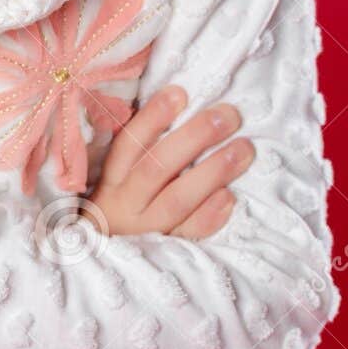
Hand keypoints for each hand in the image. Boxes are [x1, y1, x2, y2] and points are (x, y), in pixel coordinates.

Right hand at [83, 84, 254, 240]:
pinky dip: (209, 215)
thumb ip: (142, 146)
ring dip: (212, 172)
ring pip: (177, 199)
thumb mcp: (118, 175)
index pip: (129, 142)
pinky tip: (229, 196)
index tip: (180, 93)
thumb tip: (181, 101)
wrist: (104, 255)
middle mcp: (126, 202)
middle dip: (195, 137)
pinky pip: (188, 233)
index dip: (153, 117)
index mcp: (112, 177)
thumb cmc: (122, 201)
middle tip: (228, 115)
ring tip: (243, 149)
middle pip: (157, 167)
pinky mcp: (165, 250)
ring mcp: (145, 228)